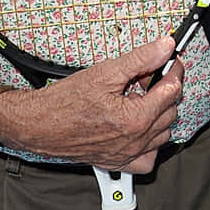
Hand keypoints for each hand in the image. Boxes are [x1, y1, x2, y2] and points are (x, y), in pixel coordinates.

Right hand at [0, 37, 184, 171]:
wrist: (37, 124)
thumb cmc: (64, 101)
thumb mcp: (105, 72)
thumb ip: (141, 59)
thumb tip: (166, 46)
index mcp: (136, 118)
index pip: (173, 90)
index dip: (173, 71)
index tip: (169, 61)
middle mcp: (135, 140)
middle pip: (171, 110)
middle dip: (163, 90)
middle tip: (145, 77)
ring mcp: (127, 154)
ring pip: (163, 132)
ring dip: (157, 113)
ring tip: (136, 99)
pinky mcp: (118, 162)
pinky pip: (148, 157)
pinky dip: (150, 143)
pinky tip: (138, 127)